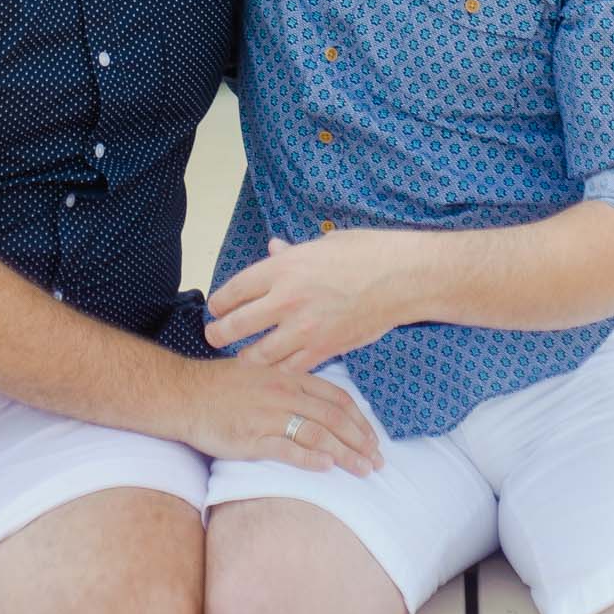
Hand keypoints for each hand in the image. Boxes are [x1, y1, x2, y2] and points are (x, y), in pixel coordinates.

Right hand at [180, 357, 382, 476]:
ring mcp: (268, 415)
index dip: (358, 419)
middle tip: (378, 460)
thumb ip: (290, 385)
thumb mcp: (261, 374)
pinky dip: (310, 457)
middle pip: (333, 417)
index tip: (373, 438)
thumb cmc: (221, 386)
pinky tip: (326, 466)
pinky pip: (287, 447)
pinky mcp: (251, 437)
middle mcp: (283, 393)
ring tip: (363, 469)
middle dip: (360, 440)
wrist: (184, 393)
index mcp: (288, 377)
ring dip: (345, 453)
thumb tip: (317, 402)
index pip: (336, 397)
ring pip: (317, 433)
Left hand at [206, 230, 412, 371]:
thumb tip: (273, 247)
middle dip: (219, 333)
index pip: (236, 290)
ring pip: (260, 355)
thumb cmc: (363, 252)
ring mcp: (305, 329)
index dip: (220, 302)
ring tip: (241, 356)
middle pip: (238, 325)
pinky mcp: (324, 350)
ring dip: (246, 356)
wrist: (400, 278)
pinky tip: (274, 366)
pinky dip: (279, 369)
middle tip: (213, 336)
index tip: (215, 307)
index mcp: (283, 268)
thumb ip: (291, 252)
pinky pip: (290, 368)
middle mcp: (287, 299)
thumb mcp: (321, 243)